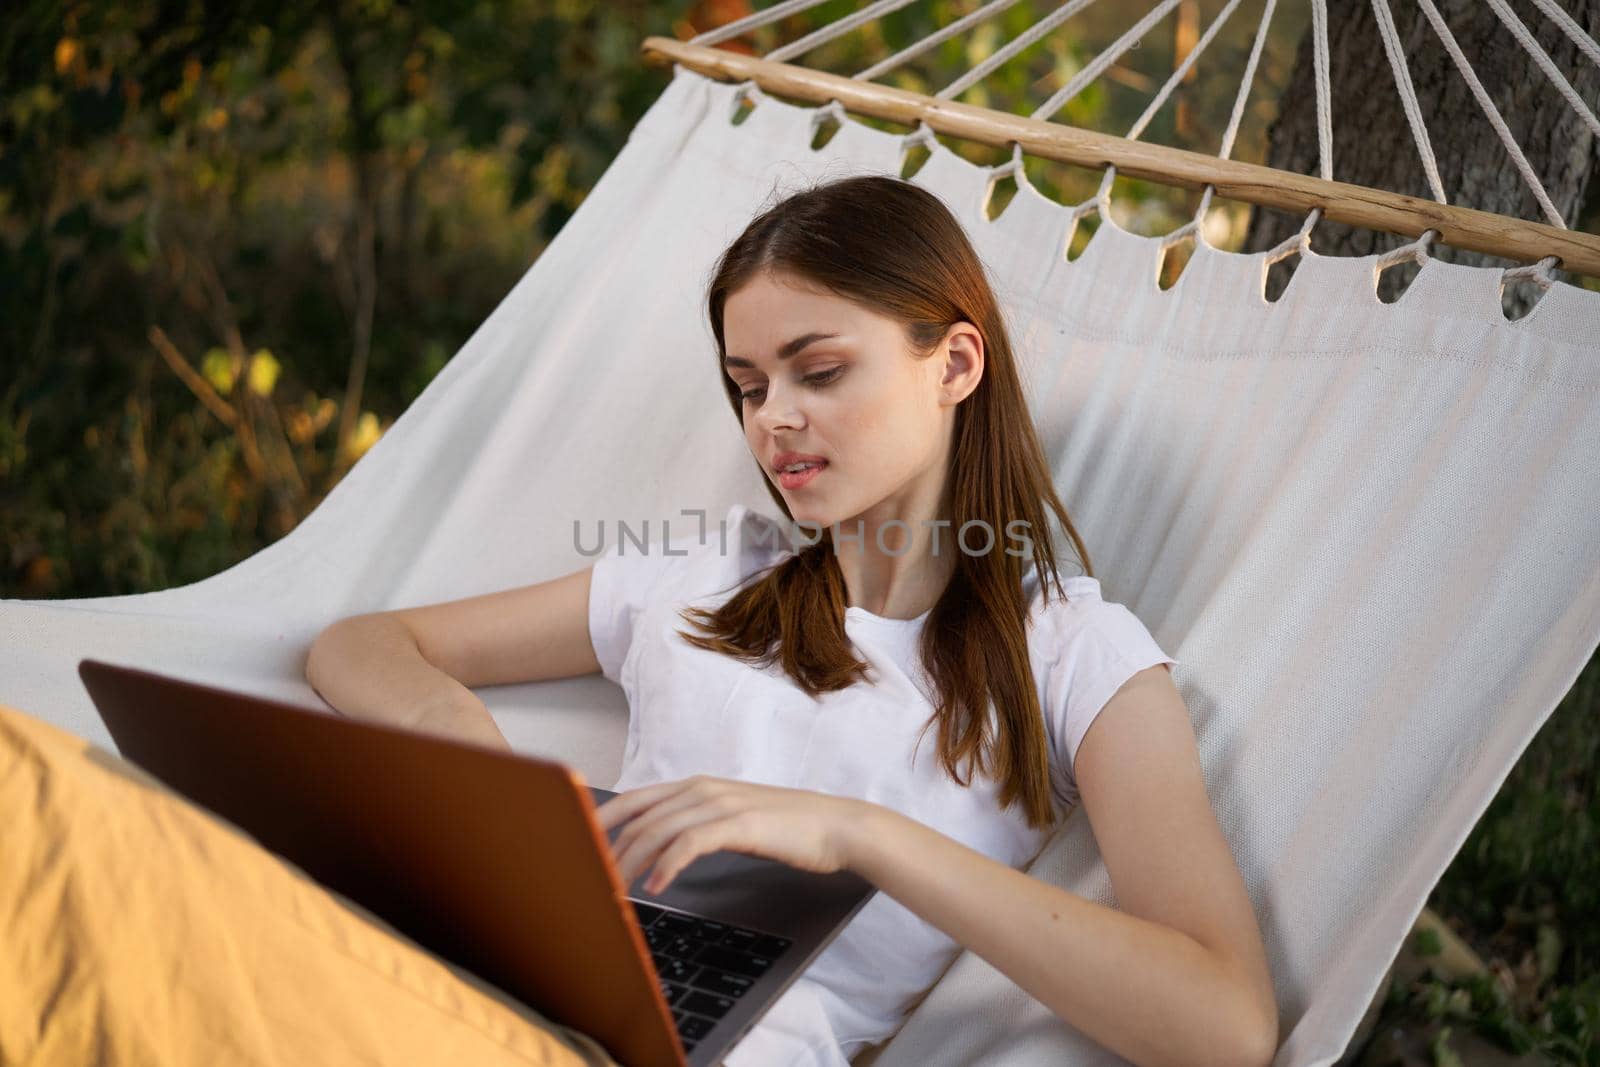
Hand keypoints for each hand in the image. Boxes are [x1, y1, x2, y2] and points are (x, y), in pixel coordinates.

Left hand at [595, 775, 866, 894]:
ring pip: (659, 829)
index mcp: (697, 787)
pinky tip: (658, 885)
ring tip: (616, 889)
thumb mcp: (733, 822)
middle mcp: (702, 789)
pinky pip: (690, 843)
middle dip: (610, 848)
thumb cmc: (787, 829)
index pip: (636, 800)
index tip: (578, 845)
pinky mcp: (739, 824)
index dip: (602, 820)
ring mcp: (720, 804)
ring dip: (632, 861)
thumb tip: (663, 853)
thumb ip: (698, 828)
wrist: (835, 826)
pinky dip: (668, 865)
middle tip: (590, 879)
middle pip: (639, 815)